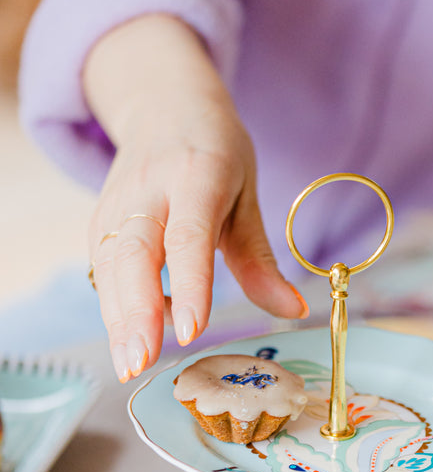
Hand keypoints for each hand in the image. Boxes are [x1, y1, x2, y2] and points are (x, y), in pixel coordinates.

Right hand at [84, 16, 306, 381]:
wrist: (162, 105)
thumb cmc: (214, 152)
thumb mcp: (246, 194)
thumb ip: (260, 259)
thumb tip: (294, 310)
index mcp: (195, 176)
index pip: (189, 237)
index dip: (188, 284)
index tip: (190, 330)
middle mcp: (147, 189)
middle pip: (135, 255)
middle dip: (136, 312)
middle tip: (141, 363)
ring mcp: (116, 205)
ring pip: (111, 267)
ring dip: (117, 320)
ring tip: (130, 365)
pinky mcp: (99, 223)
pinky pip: (104, 271)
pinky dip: (115, 309)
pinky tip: (132, 340)